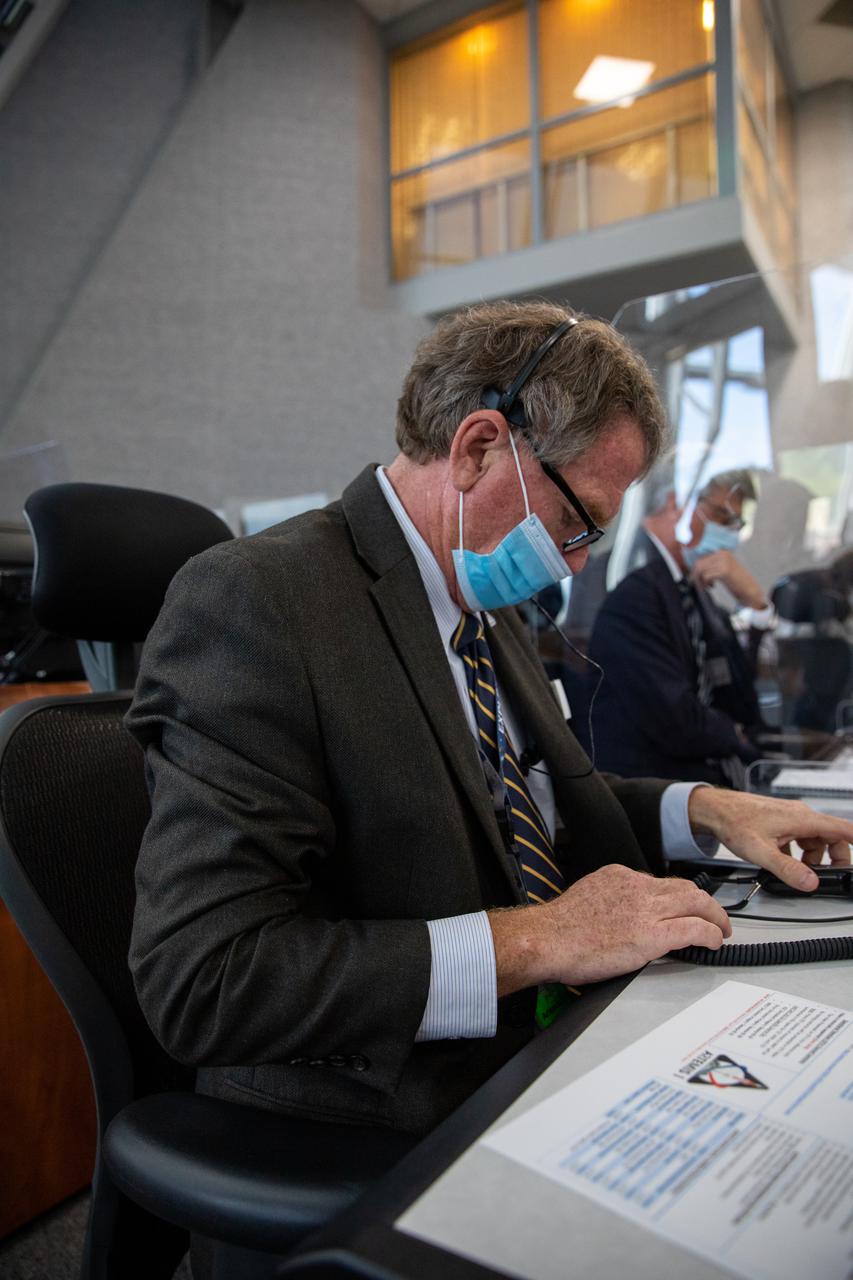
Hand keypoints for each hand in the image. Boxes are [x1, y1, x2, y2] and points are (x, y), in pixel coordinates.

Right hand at [489, 864, 730, 995]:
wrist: (548, 939)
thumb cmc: (558, 929)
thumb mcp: (587, 899)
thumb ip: (609, 902)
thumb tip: (619, 919)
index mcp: (619, 877)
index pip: (657, 882)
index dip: (674, 897)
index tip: (679, 908)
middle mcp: (636, 887)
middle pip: (684, 888)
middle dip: (704, 902)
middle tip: (714, 916)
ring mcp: (646, 910)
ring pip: (697, 903)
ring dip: (715, 916)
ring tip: (721, 929)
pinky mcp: (653, 935)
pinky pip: (695, 929)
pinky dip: (711, 934)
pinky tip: (715, 942)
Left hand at [688, 787, 852, 889]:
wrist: (714, 809)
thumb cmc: (734, 822)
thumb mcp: (761, 851)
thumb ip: (787, 868)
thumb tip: (810, 882)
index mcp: (802, 819)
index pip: (842, 828)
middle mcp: (800, 815)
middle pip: (832, 837)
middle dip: (834, 857)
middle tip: (828, 876)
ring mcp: (791, 818)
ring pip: (816, 839)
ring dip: (814, 856)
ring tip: (802, 871)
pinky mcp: (782, 822)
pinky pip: (801, 838)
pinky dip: (800, 851)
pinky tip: (786, 861)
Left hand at [690, 551, 767, 609]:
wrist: (750, 589)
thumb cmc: (736, 581)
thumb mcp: (723, 568)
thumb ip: (712, 565)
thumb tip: (694, 568)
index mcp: (722, 552)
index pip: (701, 558)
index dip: (696, 570)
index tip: (695, 578)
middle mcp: (723, 554)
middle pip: (699, 563)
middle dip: (696, 576)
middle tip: (700, 584)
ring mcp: (724, 561)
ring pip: (701, 570)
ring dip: (700, 580)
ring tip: (707, 586)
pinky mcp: (724, 571)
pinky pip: (706, 576)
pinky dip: (706, 583)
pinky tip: (712, 586)